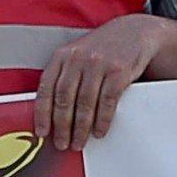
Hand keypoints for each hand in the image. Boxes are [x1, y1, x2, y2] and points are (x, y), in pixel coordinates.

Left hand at [30, 15, 169, 151]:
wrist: (134, 32)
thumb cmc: (102, 49)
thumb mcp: (77, 56)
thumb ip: (64, 76)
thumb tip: (52, 112)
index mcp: (62, 56)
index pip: (46, 89)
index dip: (42, 114)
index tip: (42, 132)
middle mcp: (77, 58)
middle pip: (65, 99)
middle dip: (62, 126)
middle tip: (63, 144)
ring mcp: (99, 64)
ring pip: (85, 103)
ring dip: (81, 128)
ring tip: (80, 142)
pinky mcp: (119, 71)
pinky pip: (108, 101)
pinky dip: (103, 120)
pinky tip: (100, 131)